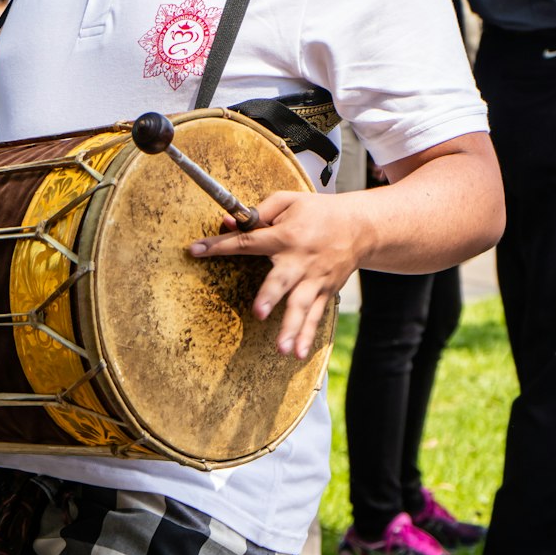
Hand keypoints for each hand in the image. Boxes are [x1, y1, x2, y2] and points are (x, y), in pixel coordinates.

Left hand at [189, 189, 359, 360]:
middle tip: (259, 313)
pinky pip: (316, 316)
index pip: (248, 241)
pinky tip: (297, 353)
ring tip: (281, 349)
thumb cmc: (318, 211)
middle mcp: (300, 260)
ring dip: (291, 327)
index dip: (219, 246)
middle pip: (282, 281)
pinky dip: (307, 335)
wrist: (361, 226)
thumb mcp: (288, 201)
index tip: (194, 250)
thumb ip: (259, 212)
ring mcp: (314, 279)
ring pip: (301, 306)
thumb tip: (227, 221)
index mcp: (286, 236)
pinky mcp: (325, 291)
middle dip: (271, 297)